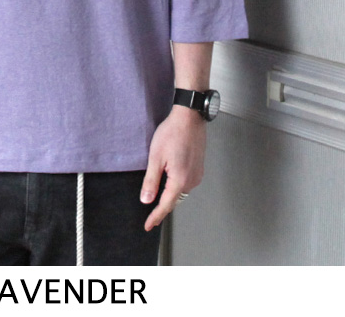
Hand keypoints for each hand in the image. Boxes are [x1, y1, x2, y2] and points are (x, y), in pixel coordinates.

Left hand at [140, 106, 206, 230]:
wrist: (189, 118)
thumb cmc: (172, 133)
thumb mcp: (155, 157)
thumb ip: (151, 181)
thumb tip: (146, 200)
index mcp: (180, 180)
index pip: (166, 205)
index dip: (156, 217)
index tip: (148, 226)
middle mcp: (192, 180)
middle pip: (174, 199)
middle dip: (162, 206)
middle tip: (149, 215)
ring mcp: (197, 174)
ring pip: (180, 191)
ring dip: (169, 194)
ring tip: (157, 196)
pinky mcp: (199, 167)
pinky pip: (185, 182)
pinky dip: (176, 185)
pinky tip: (168, 180)